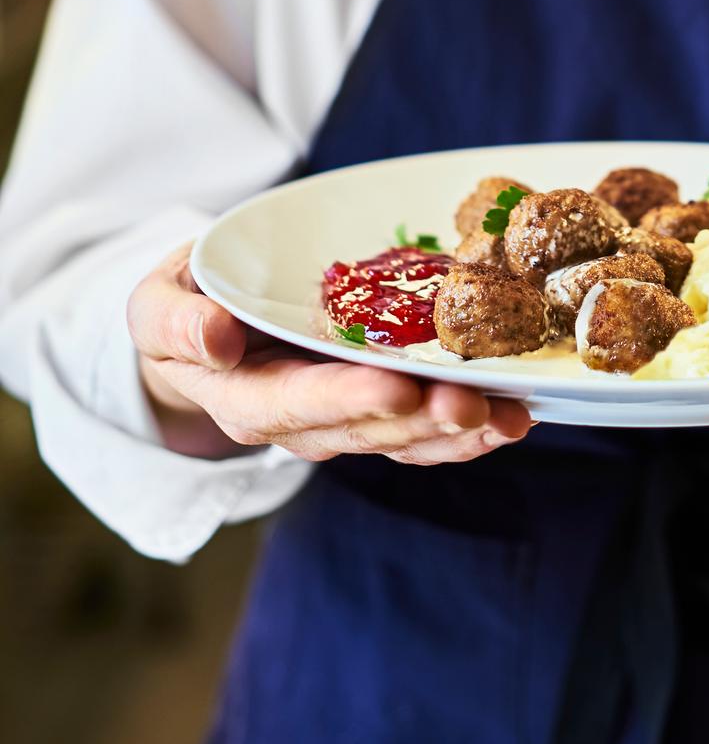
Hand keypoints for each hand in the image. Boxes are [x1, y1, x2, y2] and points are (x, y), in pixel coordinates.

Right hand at [129, 243, 531, 465]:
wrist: (209, 326)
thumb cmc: (185, 308)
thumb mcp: (156, 306)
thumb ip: (176, 323)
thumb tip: (214, 341)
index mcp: (243, 398)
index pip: (296, 406)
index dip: (347, 399)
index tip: (397, 386)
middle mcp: (300, 423)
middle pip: (366, 428)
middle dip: (422, 417)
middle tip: (473, 401)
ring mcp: (344, 421)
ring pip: (406, 438)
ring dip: (461, 433)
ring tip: (511, 417)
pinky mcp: (380, 410)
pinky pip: (425, 428)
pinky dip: (472, 427)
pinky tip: (516, 414)